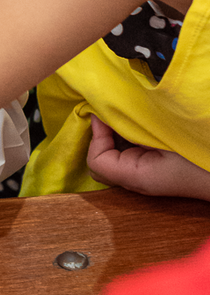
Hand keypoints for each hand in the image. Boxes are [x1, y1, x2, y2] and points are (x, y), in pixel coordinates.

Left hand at [87, 115, 209, 200]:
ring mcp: (143, 177)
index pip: (97, 161)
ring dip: (111, 137)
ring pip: (111, 158)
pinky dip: (123, 139)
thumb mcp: (164, 138)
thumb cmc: (198, 155)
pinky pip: (126, 155)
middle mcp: (135, 181)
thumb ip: (133, 127)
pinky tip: (132, 124)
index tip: (103, 113)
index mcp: (136, 177)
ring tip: (119, 116)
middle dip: (99, 137)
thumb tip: (106, 115)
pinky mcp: (151, 170)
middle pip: (100, 162)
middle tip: (108, 114)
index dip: (97, 135)